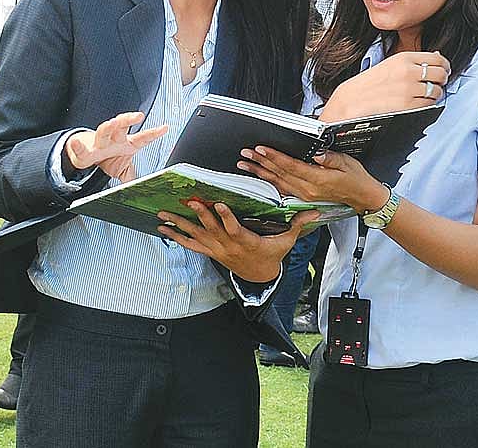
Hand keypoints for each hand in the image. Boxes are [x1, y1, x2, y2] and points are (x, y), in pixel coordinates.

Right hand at [64, 112, 167, 181]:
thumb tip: (146, 186)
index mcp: (127, 144)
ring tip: (113, 122)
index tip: (165, 128)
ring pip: (104, 131)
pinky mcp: (85, 150)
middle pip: (122, 127)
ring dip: (108, 126)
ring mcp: (100, 143)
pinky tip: (76, 143)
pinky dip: (78, 146)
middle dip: (129, 120)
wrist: (88, 157)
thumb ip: (134, 177)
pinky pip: (81, 148)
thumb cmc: (109, 158)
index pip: (143, 138)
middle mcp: (114, 140)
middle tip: (138, 116)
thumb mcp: (124, 169)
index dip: (154, 133)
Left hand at [157, 201, 313, 281]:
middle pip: (212, 230)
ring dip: (180, 225)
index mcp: (247, 242)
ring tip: (164, 214)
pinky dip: (176, 236)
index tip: (219, 204)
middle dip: (200, 215)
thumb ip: (297, 224)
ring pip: (197, 236)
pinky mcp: (210, 251)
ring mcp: (217, 250)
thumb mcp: (286, 241)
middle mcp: (229, 247)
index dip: (226, 217)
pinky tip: (163, 228)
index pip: (236, 229)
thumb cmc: (272, 254)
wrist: (260, 276)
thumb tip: (314, 212)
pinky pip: (191, 244)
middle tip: (190, 201)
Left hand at [237, 147, 389, 214]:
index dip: (275, 157)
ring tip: (245, 164)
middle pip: (280, 174)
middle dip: (261, 163)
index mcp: (318, 180)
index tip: (261, 149)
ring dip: (260, 173)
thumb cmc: (356, 178)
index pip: (291, 166)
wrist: (362, 197)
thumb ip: (330, 159)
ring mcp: (305, 195)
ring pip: (278, 182)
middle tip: (246, 154)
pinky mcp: (304, 197)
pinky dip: (269, 182)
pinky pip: (283, 189)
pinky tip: (260, 176)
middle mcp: (308, 189)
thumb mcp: (347, 163)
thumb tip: (317, 154)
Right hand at [320, 51, 450, 121]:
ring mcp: (409, 89)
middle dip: (441, 79)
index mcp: (404, 58)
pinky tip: (418, 102)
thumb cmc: (369, 84)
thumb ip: (414, 61)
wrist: (352, 101)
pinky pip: (429, 104)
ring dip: (434, 93)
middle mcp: (408, 72)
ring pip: (437, 90)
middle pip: (440, 74)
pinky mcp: (409, 106)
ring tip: (424, 94)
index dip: (444, 65)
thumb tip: (437, 56)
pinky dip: (428, 104)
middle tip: (436, 83)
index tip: (444, 69)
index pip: (437, 59)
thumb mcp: (390, 64)